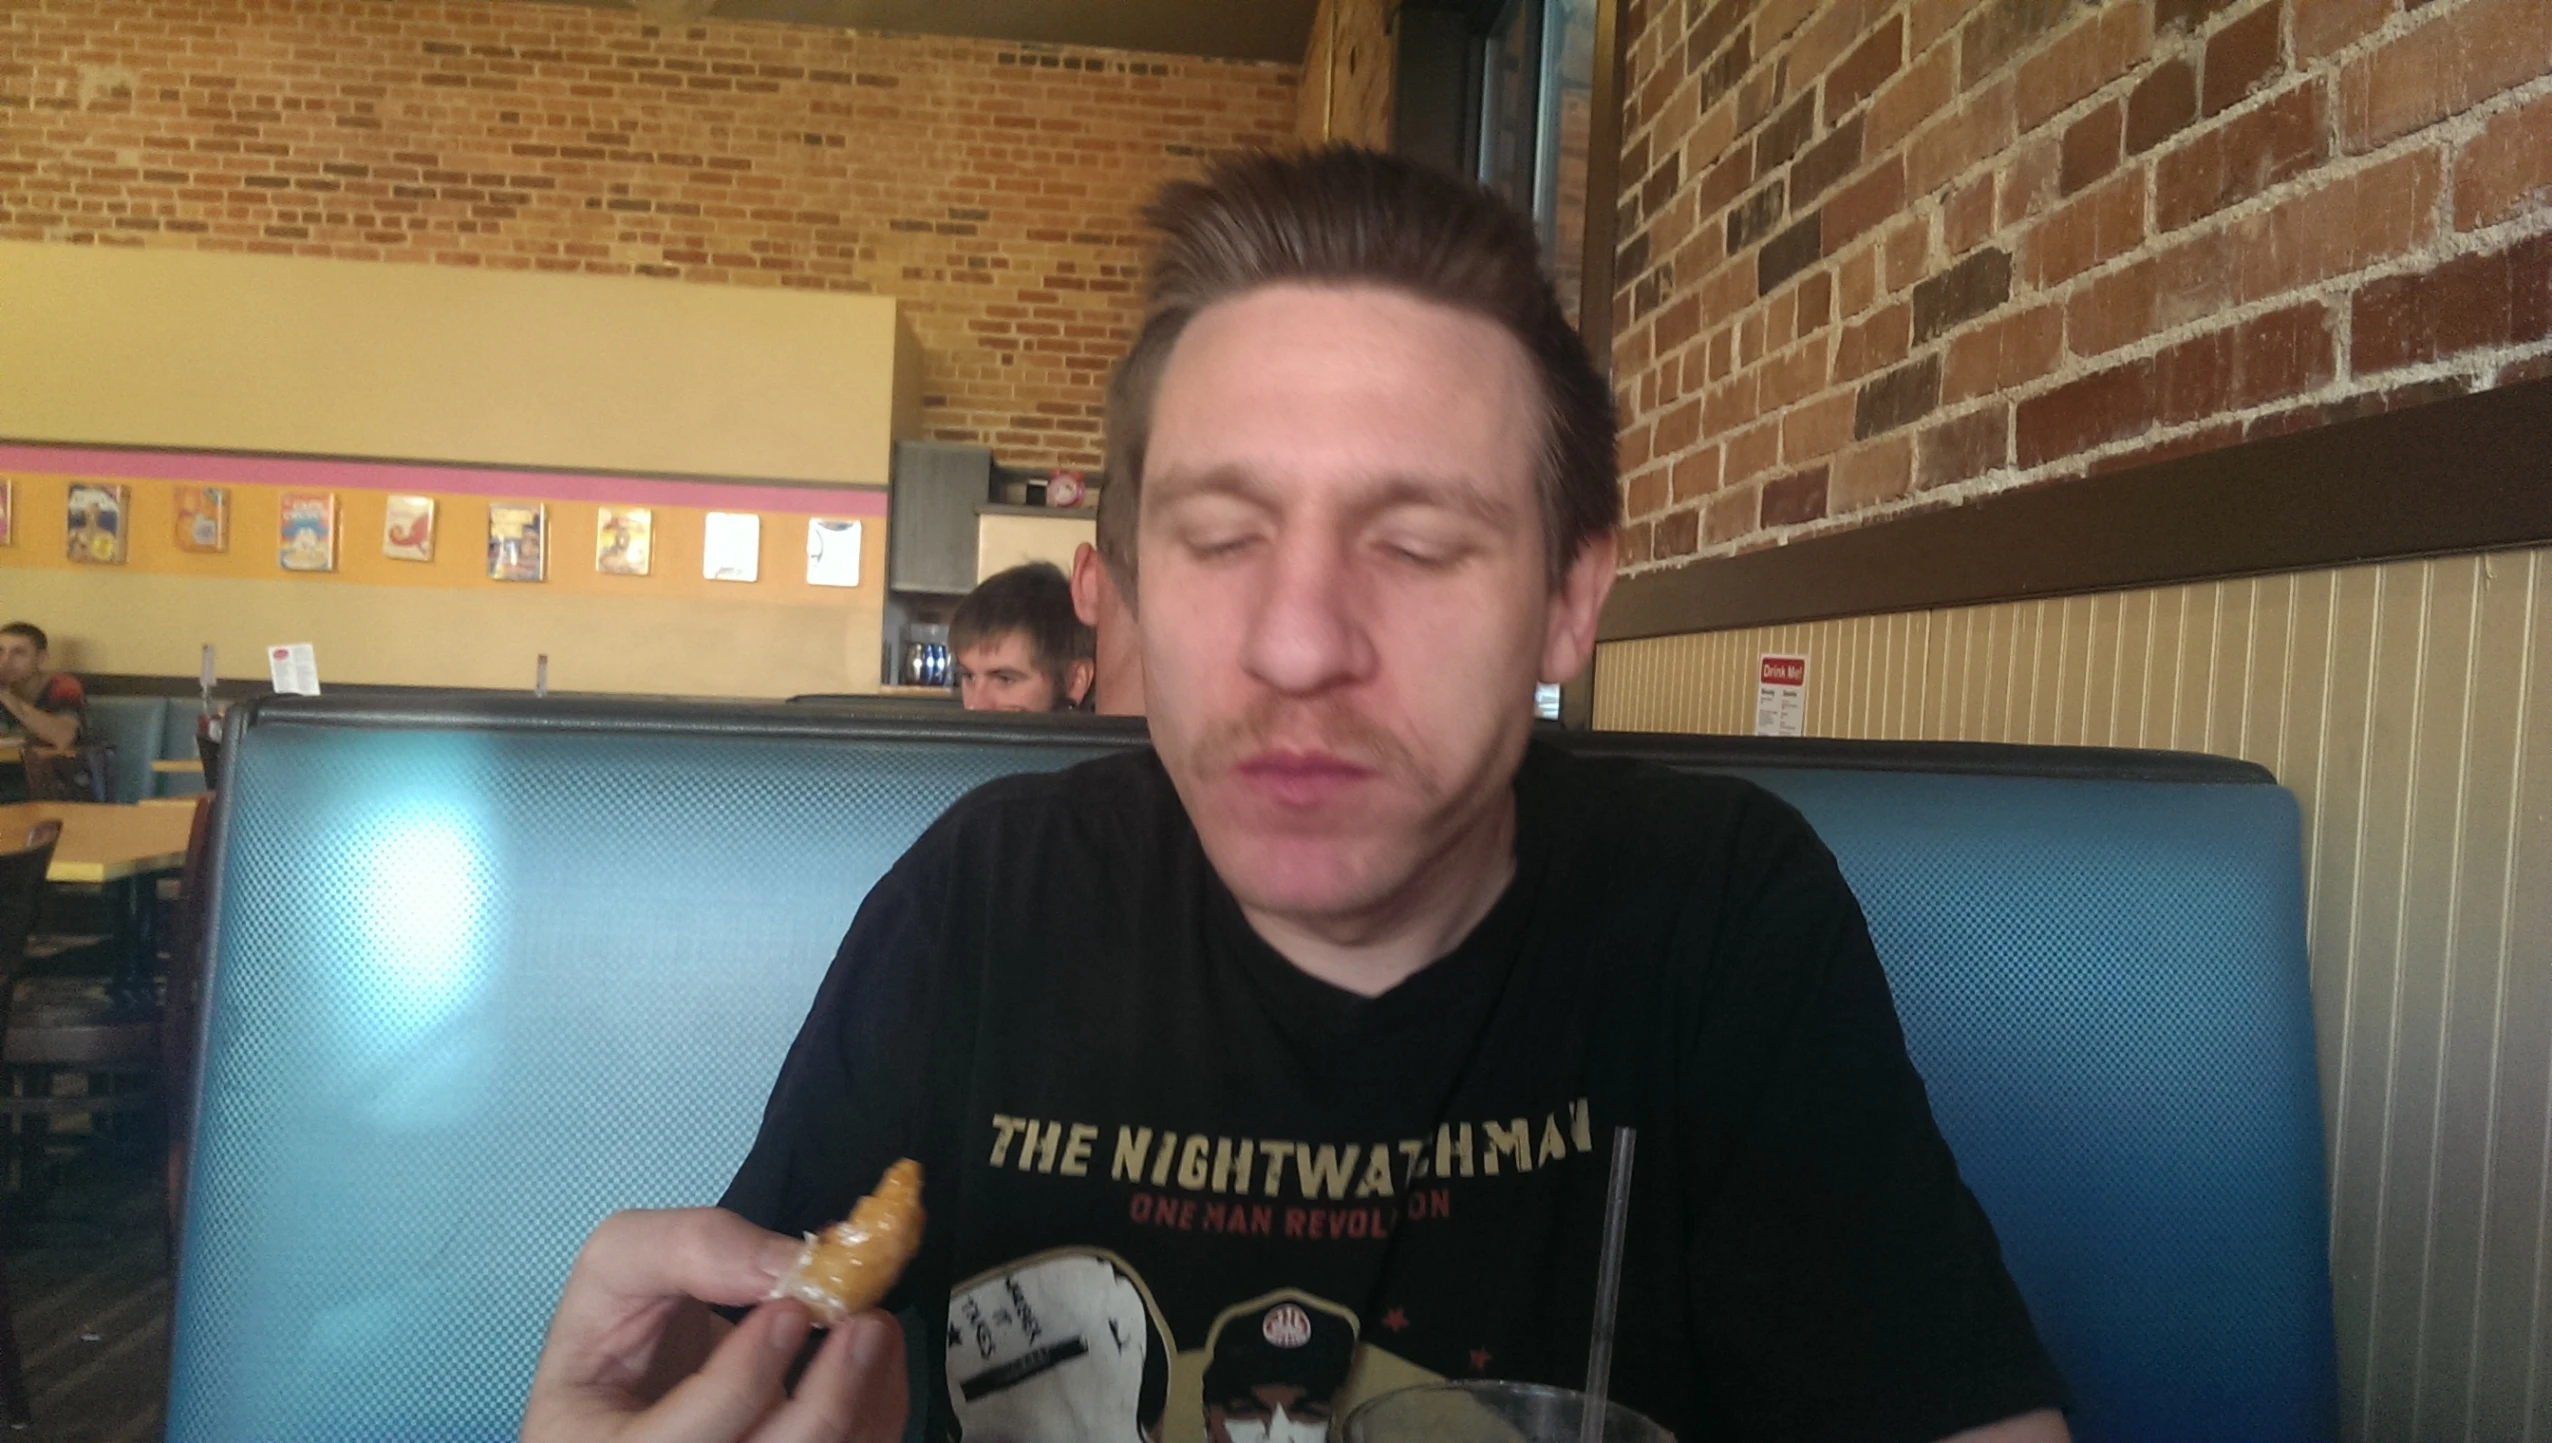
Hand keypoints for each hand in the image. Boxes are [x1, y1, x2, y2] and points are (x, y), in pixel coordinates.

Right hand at [521, 1207, 908, 1442]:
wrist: (633, 1373)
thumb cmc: (615, 1323)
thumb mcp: (618, 1266)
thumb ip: (687, 1249)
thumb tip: (790, 1264)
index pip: (686, 1441)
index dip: (744, 1377)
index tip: (788, 1308)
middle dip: (829, 1398)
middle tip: (861, 1322)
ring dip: (867, 1398)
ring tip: (875, 1327)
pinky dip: (881, 1407)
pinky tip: (877, 1355)